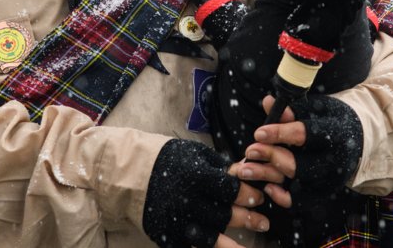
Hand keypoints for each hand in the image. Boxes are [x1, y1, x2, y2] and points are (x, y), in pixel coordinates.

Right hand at [143, 139, 271, 247]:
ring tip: (247, 247)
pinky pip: (191, 246)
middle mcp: (186, 201)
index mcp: (196, 177)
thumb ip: (220, 167)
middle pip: (224, 215)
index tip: (260, 198)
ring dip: (231, 244)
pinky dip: (209, 247)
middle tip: (263, 222)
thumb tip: (246, 172)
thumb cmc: (167, 159)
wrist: (128, 175)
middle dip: (248, 219)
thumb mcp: (196, 154)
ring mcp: (175, 222)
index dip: (248, 195)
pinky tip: (222, 247)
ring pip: (210, 238)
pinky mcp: (166, 236)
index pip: (230, 190)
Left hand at [249, 95, 362, 193]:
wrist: (358, 141)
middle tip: (249, 151)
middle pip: (298, 164)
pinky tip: (267, 186)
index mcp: (334, 133)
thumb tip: (267, 102)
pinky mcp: (324, 192)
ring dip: (267, 176)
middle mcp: (334, 160)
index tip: (258, 133)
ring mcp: (330, 179)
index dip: (280, 134)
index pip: (305, 134)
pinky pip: (300, 201)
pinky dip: (282, 197)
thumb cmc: (332, 120)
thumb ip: (292, 110)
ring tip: (244, 169)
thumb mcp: (316, 109)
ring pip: (295, 183)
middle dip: (271, 157)